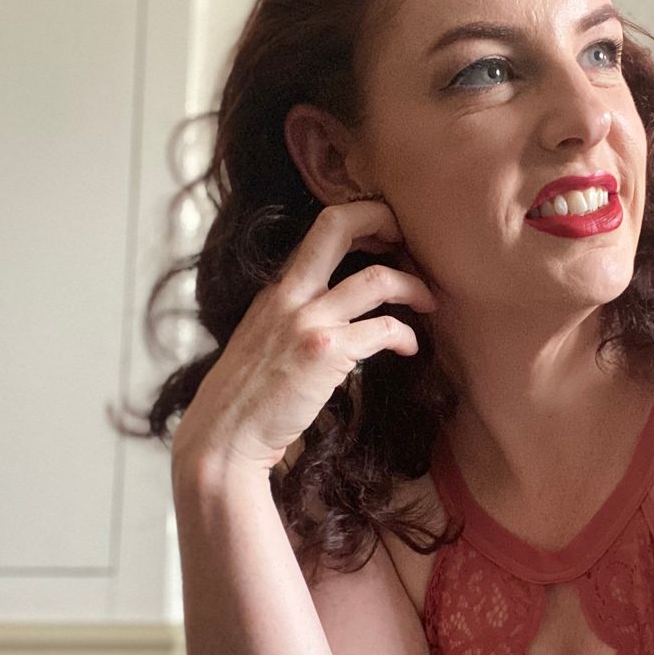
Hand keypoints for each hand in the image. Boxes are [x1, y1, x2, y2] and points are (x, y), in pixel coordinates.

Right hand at [172, 198, 436, 474]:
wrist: (224, 436)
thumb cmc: (246, 398)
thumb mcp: (262, 340)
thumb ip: (291, 317)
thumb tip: (331, 311)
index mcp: (276, 289)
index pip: (319, 231)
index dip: (358, 222)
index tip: (385, 237)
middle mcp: (289, 294)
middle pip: (337, 225)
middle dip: (383, 218)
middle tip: (411, 237)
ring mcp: (308, 321)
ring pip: (376, 278)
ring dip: (412, 285)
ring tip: (429, 300)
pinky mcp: (327, 353)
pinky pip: (383, 328)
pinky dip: (406, 335)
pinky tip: (410, 348)